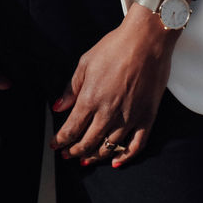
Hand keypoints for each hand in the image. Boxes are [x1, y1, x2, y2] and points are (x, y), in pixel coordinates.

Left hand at [50, 0, 181, 167]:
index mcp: (90, 98)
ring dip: (95, 157)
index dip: (61, 140)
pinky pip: (136, 146)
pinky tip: (116, 162)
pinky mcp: (147, 117)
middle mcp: (108, 112)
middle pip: (88, 143)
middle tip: (67, 155)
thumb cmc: (115, 47)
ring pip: (109, 148)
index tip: (55, 145)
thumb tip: (58, 107)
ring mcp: (129, 117)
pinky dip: (125, 157)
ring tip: (87, 159)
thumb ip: (71, 88)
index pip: (71, 129)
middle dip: (74, 152)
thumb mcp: (85, 62)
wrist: (146, 40)